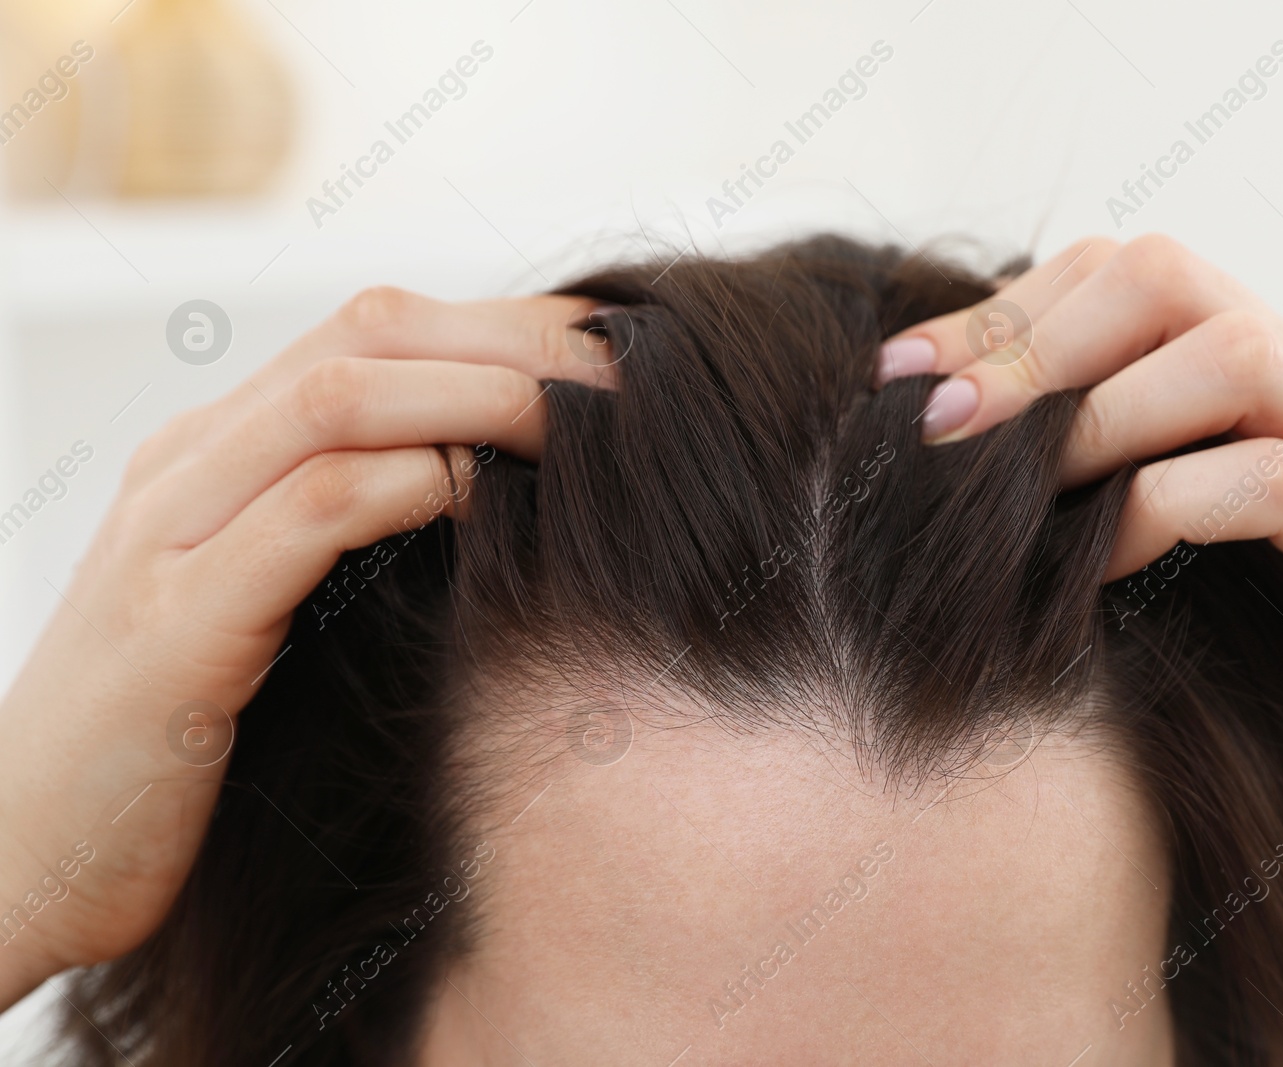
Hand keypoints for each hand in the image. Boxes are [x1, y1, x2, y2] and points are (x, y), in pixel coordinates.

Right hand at [0, 289, 616, 1006]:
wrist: (15, 855)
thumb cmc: (167, 744)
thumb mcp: (266, 610)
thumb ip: (347, 538)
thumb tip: (498, 501)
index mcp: (214, 453)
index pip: (371, 331)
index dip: (500, 325)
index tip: (606, 352)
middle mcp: (188, 467)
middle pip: (365, 334)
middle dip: (510, 338)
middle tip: (625, 370)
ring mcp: (170, 536)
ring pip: (338, 401)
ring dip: (479, 396)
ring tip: (585, 419)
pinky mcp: (176, 626)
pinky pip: (308, 512)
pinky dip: (411, 488)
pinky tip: (491, 501)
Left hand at [878, 235, 1282, 908]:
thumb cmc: (1272, 632)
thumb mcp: (1163, 536)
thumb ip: (1085, 477)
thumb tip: (932, 454)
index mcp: (1248, 362)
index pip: (1115, 272)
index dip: (997, 313)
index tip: (895, 382)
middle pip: (1168, 277)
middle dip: (1033, 345)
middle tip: (936, 428)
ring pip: (1235, 355)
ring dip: (1100, 415)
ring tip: (1012, 489)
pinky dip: (1175, 506)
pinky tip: (1108, 560)